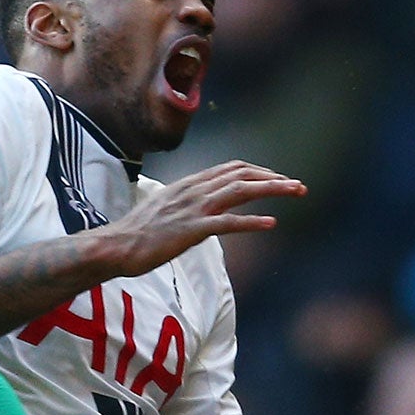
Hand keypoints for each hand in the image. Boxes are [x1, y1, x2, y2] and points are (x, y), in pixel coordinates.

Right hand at [106, 162, 303, 275]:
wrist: (115, 245)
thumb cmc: (136, 233)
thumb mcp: (164, 209)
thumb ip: (185, 204)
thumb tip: (201, 211)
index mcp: (189, 185)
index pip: (231, 169)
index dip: (259, 172)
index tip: (278, 178)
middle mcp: (194, 191)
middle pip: (242, 175)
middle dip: (274, 177)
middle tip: (299, 186)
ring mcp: (193, 209)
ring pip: (240, 191)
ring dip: (272, 190)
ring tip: (296, 192)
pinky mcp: (191, 230)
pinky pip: (227, 223)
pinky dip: (251, 221)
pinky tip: (271, 223)